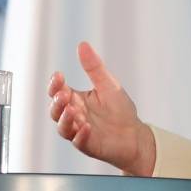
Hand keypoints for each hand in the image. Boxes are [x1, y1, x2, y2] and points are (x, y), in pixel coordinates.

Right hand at [47, 42, 155, 175]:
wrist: (135, 134)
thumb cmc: (120, 110)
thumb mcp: (108, 84)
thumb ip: (94, 67)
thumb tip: (83, 45)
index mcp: (76, 99)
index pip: (58, 91)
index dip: (55, 84)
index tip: (59, 75)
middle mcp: (74, 115)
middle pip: (55, 110)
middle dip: (57, 102)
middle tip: (63, 94)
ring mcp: (79, 131)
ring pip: (63, 127)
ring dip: (65, 119)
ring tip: (72, 110)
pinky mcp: (88, 145)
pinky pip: (79, 142)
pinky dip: (80, 135)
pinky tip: (86, 127)